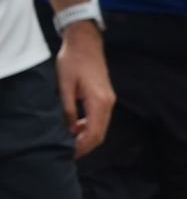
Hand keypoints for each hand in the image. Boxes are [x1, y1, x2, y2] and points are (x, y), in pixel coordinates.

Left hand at [53, 21, 113, 157]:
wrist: (86, 44)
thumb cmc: (73, 61)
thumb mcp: (64, 86)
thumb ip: (68, 110)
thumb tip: (69, 131)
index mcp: (99, 101)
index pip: (93, 133)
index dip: (81, 147)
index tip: (67, 154)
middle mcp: (108, 102)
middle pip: (100, 134)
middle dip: (84, 146)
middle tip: (67, 152)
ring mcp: (109, 99)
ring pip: (101, 127)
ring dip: (87, 137)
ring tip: (68, 141)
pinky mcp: (106, 97)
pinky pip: (101, 118)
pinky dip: (90, 127)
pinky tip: (75, 126)